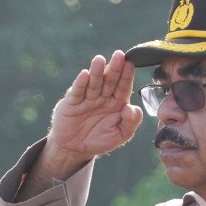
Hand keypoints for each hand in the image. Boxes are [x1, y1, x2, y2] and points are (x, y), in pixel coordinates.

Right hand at [33, 50, 142, 181]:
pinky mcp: (72, 103)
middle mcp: (103, 97)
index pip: (123, 86)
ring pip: (94, 83)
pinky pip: (77, 92)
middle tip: (119, 55)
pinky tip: (84, 75)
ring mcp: (87, 98)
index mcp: (117, 102)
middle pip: (109, 80)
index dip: (127, 76)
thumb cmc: (100, 140)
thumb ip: (131, 122)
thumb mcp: (120, 135)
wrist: (75, 149)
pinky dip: (80, 84)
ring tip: (99, 60)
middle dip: (114, 68)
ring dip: (96, 72)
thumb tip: (132, 108)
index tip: (130, 64)